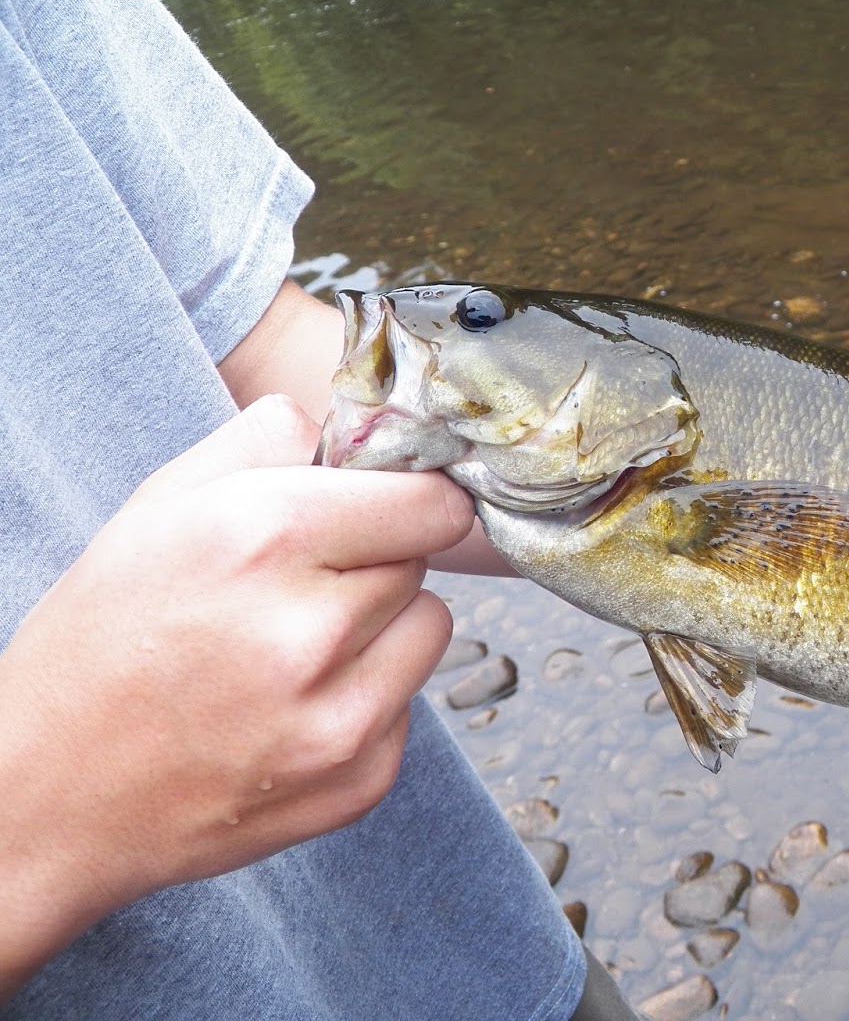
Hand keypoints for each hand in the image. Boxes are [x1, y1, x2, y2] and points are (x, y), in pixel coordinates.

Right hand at [0, 396, 474, 993]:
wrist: (50, 795)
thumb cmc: (103, 637)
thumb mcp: (160, 506)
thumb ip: (267, 440)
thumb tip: (353, 421)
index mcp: (263, 537)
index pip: (430, 501)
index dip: (407, 499)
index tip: (382, 510)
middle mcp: (310, 630)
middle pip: (422, 561)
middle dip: (375, 562)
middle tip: (301, 586)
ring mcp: (340, 718)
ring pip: (429, 628)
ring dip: (384, 628)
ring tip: (297, 645)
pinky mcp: (360, 781)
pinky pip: (409, 704)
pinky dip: (367, 698)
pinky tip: (293, 707)